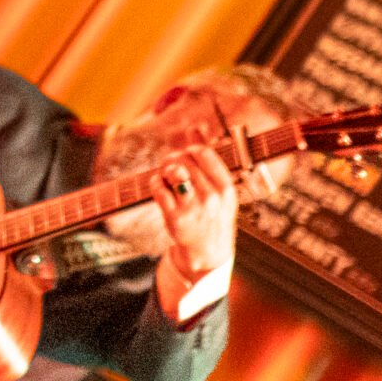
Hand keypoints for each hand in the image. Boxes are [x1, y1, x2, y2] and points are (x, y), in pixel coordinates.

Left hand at [154, 145, 238, 278]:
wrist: (208, 252)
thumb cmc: (212, 214)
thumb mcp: (218, 188)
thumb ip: (207, 158)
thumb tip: (196, 128)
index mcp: (226, 187)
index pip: (202, 153)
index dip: (188, 150)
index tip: (185, 157)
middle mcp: (212, 197)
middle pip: (184, 160)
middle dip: (173, 159)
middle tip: (170, 167)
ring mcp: (194, 208)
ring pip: (172, 172)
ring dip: (164, 170)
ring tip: (166, 176)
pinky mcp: (175, 219)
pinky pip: (158, 188)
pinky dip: (155, 183)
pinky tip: (160, 187)